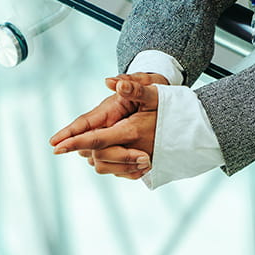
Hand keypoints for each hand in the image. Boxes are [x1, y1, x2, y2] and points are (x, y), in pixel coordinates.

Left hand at [50, 74, 166, 180]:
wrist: (198, 129)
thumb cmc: (175, 108)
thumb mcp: (156, 93)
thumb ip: (134, 88)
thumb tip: (112, 81)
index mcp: (134, 131)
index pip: (97, 139)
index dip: (75, 142)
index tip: (55, 147)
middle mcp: (136, 150)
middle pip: (97, 156)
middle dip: (83, 149)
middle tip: (69, 144)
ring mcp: (142, 163)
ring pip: (105, 167)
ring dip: (95, 158)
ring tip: (90, 147)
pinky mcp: (146, 170)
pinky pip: (119, 173)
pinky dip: (110, 165)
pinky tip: (110, 154)